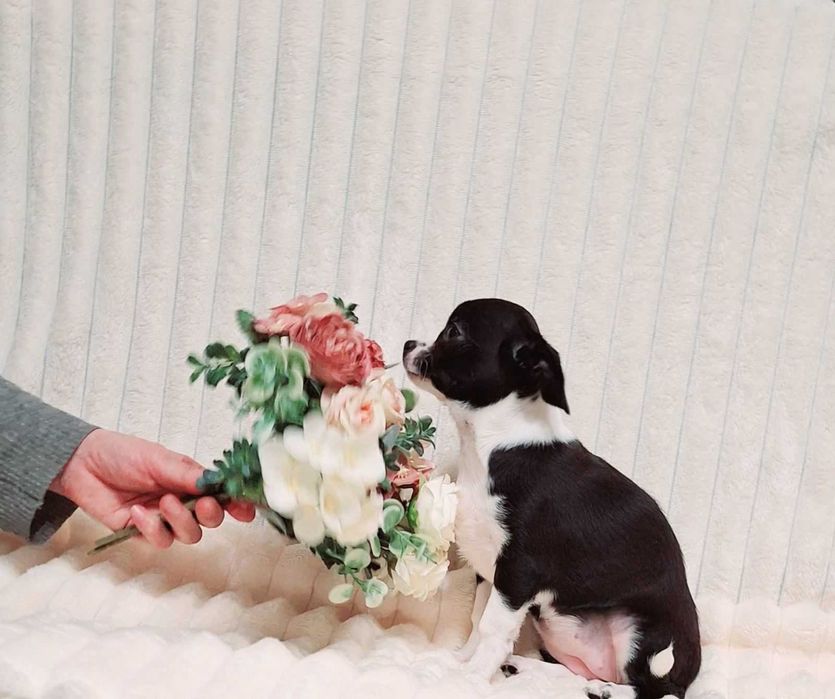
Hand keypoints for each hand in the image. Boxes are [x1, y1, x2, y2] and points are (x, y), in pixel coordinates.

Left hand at [50, 429, 254, 547]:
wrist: (84, 465)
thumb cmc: (124, 454)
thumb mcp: (160, 458)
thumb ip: (189, 474)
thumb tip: (219, 482)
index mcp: (191, 480)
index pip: (222, 496)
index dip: (237, 504)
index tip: (247, 509)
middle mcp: (182, 501)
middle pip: (211, 520)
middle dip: (211, 514)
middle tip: (201, 504)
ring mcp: (163, 519)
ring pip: (189, 535)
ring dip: (180, 521)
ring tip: (163, 503)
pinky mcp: (142, 533)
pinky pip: (159, 540)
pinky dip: (151, 528)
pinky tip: (137, 512)